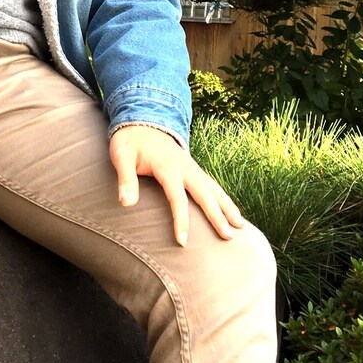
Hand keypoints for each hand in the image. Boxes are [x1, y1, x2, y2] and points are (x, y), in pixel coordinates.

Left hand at [109, 124, 243, 247]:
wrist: (141, 120)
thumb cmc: (129, 141)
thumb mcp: (121, 156)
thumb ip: (125, 179)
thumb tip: (126, 204)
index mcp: (167, 167)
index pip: (177, 198)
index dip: (180, 220)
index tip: (183, 242)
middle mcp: (185, 167)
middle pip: (205, 194)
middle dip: (217, 216)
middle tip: (228, 236)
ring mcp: (191, 167)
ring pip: (214, 188)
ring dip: (227, 206)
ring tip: (241, 225)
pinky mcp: (192, 167)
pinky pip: (211, 184)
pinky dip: (223, 197)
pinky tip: (231, 210)